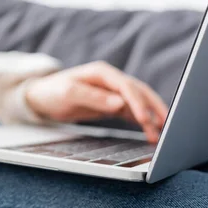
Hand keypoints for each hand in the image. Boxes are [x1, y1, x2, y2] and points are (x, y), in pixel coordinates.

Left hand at [23, 61, 168, 142]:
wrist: (41, 97)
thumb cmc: (52, 92)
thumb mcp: (68, 93)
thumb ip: (93, 97)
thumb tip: (119, 103)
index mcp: (102, 73)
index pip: (126, 86)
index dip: (137, 102)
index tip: (145, 119)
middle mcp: (110, 80)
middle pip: (138, 92)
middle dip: (153, 108)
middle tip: (166, 126)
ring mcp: (112, 92)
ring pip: (138, 103)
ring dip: (150, 117)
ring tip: (160, 135)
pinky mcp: (111, 104)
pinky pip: (131, 112)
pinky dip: (141, 121)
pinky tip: (150, 132)